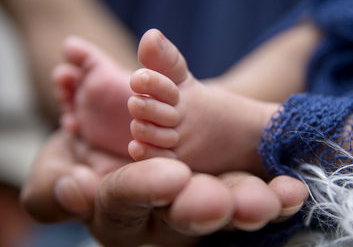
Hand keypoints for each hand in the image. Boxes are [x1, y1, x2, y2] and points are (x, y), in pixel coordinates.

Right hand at [21, 130, 307, 245]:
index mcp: (117, 214)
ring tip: (281, 196)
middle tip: (237, 202)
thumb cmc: (84, 161)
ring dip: (254, 204)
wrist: (129, 139)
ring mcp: (196, 204)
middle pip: (186, 217)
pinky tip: (292, 189)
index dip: (145, 190)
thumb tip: (77, 190)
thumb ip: (55, 188)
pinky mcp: (224, 188)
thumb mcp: (58, 169)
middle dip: (210, 208)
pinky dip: (274, 194)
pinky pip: (252, 195)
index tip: (170, 176)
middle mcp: (161, 218)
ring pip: (227, 210)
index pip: (126, 203)